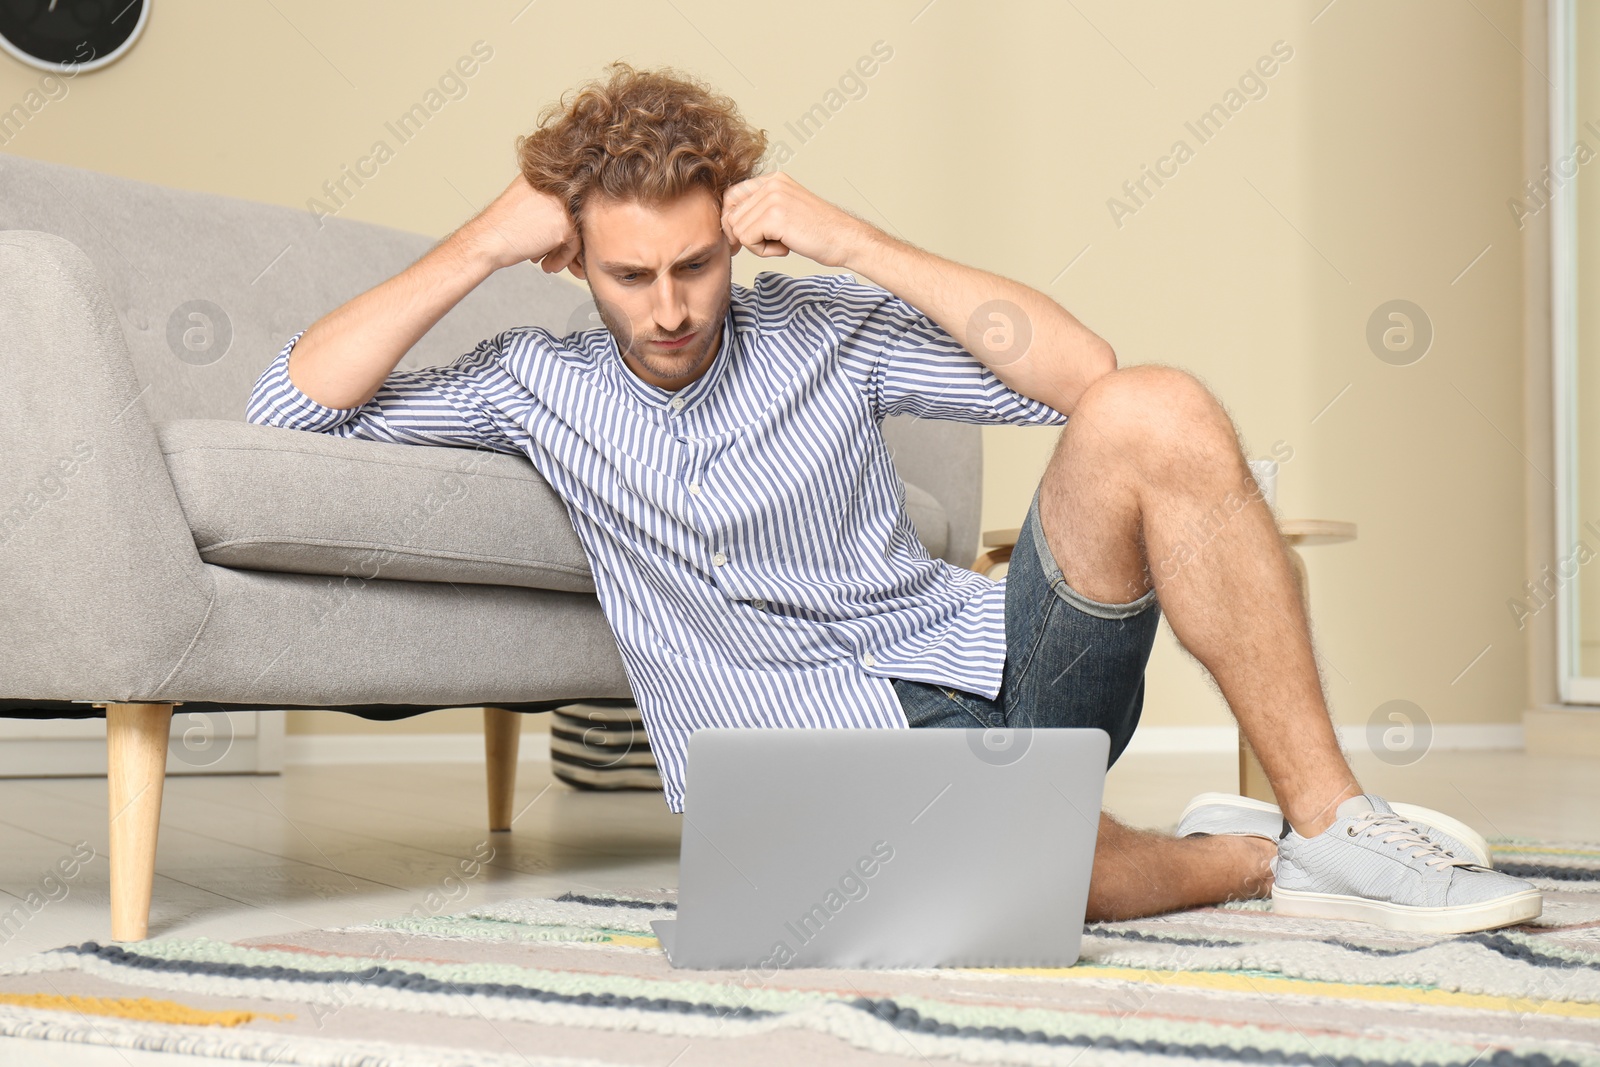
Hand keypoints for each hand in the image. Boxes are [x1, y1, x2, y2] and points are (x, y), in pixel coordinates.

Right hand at [462, 175, 579, 273]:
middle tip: (550, 255)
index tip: (548, 241)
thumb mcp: (525, 203)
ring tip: (547, 262)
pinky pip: (575, 245)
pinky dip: (563, 259)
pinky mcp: (566, 225)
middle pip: (574, 215)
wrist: (488, 239)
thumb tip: (570, 220)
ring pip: (576, 230)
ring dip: (562, 250)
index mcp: (544, 177)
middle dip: (562, 240)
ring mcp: (564, 204)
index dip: (558, 224)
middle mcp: (557, 186)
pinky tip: (548, 265)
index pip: (566, 200)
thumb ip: (547, 203)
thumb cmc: (501, 226)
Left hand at [720, 172, 874, 268]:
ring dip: (756, 245)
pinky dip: (762, 251)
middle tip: (766, 245)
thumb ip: (761, 209)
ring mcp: (772, 198)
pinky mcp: (774, 216)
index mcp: (773, 180)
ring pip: (737, 229)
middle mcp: (771, 184)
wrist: (845, 239)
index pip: (732, 196)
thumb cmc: (819, 232)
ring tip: (781, 244)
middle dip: (744, 237)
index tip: (742, 239)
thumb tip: (728, 224)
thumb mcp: (787, 211)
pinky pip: (747, 240)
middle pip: (731, 215)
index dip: (732, 220)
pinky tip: (784, 248)